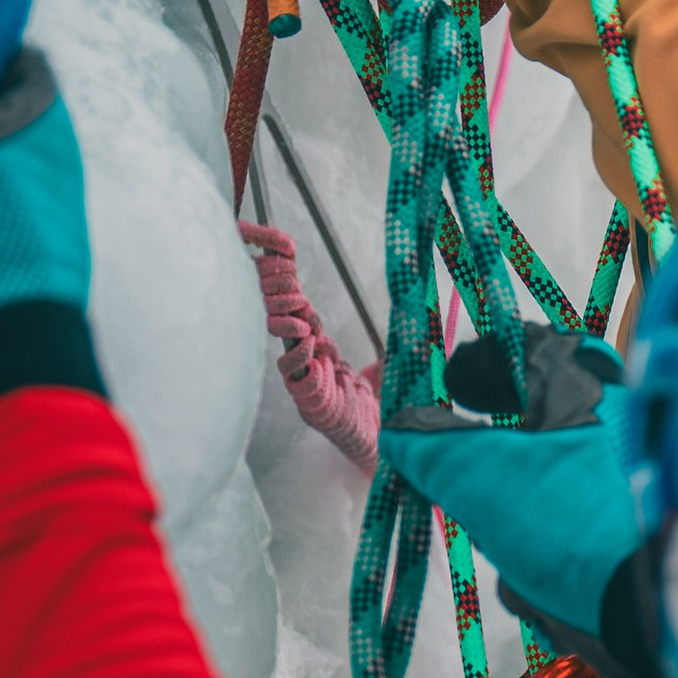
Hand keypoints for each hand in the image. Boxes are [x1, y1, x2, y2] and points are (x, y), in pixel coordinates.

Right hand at [240, 222, 378, 470]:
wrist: (377, 441)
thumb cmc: (372, 399)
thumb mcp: (378, 351)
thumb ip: (387, 328)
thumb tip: (416, 302)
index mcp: (314, 332)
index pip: (288, 290)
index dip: (274, 261)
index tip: (261, 236)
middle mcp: (303, 350)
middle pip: (277, 309)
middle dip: (276, 288)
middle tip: (281, 275)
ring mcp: (302, 375)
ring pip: (280, 339)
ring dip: (285, 321)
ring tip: (301, 317)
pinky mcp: (307, 401)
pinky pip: (292, 375)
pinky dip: (300, 358)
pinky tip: (312, 345)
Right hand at [380, 328, 651, 677]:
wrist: (674, 606)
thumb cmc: (572, 518)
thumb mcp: (481, 476)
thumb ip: (432, 447)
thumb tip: (399, 428)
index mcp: (587, 384)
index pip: (528, 347)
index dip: (481, 364)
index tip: (448, 388)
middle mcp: (620, 423)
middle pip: (531, 435)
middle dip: (493, 480)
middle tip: (477, 502)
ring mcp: (635, 483)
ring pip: (548, 499)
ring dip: (522, 540)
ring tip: (528, 571)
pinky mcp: (644, 537)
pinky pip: (577, 545)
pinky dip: (557, 572)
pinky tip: (558, 600)